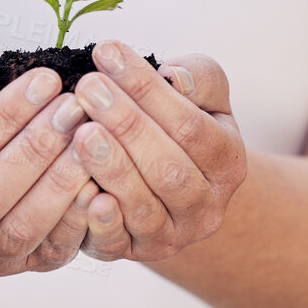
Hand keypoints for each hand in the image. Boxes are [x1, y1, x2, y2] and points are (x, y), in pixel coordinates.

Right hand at [0, 68, 101, 276]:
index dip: (5, 116)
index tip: (46, 79)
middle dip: (37, 147)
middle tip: (74, 107)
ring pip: (21, 227)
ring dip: (60, 182)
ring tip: (90, 138)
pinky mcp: (22, 267)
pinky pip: (51, 250)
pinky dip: (77, 219)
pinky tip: (98, 181)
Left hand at [69, 42, 246, 262]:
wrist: (172, 187)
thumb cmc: (180, 125)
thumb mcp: (204, 95)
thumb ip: (198, 78)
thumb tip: (175, 77)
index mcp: (228, 162)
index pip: (189, 124)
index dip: (147, 89)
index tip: (107, 53)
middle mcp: (206, 207)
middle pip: (168, 168)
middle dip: (126, 124)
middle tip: (88, 87)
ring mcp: (171, 236)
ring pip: (143, 207)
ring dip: (111, 167)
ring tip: (80, 131)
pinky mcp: (133, 253)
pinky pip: (117, 244)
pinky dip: (100, 222)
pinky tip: (82, 192)